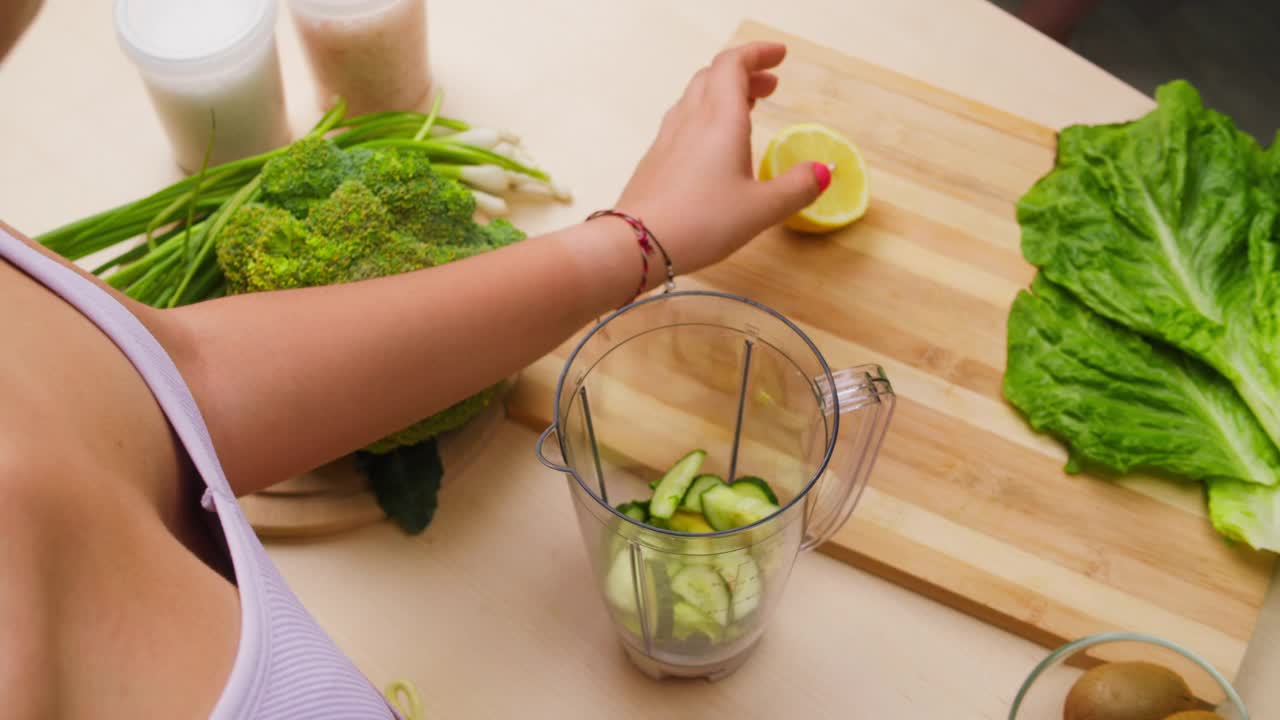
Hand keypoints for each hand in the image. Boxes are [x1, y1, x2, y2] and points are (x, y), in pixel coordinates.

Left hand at [615, 42, 827, 278]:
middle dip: (744, 73)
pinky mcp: (654, 159)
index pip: (733, 64)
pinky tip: (712, 144)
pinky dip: (704, 116)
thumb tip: (823, 171)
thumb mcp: (761, 209)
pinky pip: (681, 121)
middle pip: (713, 76)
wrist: (638, 243)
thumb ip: (796, 188)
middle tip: (770, 86)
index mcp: (721, 119)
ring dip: (722, 93)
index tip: (779, 56)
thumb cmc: (702, 222)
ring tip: (746, 109)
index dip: (757, 53)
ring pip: (694, 97)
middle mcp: (691, 120)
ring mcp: (667, 138)